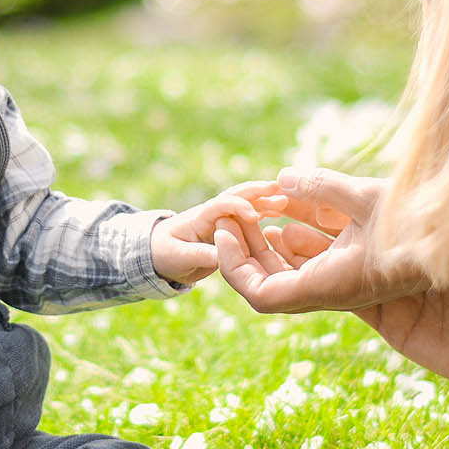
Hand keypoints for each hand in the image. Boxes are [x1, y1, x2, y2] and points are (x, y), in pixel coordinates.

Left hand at [150, 182, 278, 284]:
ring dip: (265, 199)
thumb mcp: (178, 258)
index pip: (220, 205)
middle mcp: (213, 212)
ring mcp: (223, 216)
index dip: (237, 207)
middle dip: (256, 192)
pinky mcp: (230, 224)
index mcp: (199, 217)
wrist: (161, 253)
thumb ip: (200, 255)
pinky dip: (265, 210)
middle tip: (278, 190)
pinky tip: (283, 211)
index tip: (254, 215)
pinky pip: (250, 213)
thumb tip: (221, 257)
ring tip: (287, 200)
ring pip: (246, 202)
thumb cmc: (166, 254)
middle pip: (236, 195)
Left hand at [211, 167, 430, 313]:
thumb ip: (322, 186)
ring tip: (251, 210)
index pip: (261, 296)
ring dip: (266, 245)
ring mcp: (344, 278)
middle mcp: (333, 288)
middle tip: (228, 218)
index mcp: (330, 285)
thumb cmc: (420, 225)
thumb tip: (281, 177)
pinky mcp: (355, 264)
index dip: (234, 269)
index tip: (223, 233)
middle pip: (268, 284)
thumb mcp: (368, 196)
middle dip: (243, 252)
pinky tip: (284, 211)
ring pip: (289, 270)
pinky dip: (293, 237)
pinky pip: (312, 257)